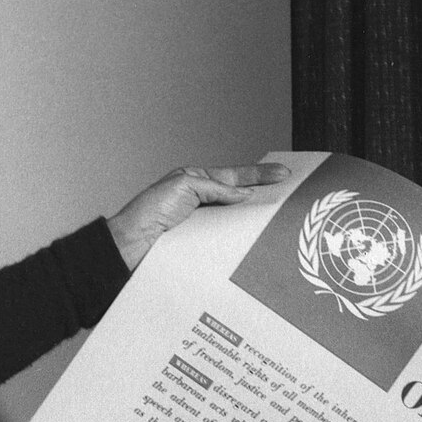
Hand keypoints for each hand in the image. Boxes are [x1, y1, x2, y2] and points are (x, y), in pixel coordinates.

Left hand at [107, 163, 290, 270]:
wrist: (130, 247)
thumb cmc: (148, 212)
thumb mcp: (183, 187)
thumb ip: (215, 188)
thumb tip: (244, 195)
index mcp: (197, 183)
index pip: (235, 176)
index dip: (260, 175)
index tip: (284, 173)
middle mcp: (202, 204)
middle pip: (240, 200)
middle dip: (264, 198)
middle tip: (290, 197)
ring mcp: (203, 227)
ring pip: (235, 224)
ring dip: (254, 224)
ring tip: (277, 222)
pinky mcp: (201, 248)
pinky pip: (226, 244)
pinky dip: (240, 244)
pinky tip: (253, 246)